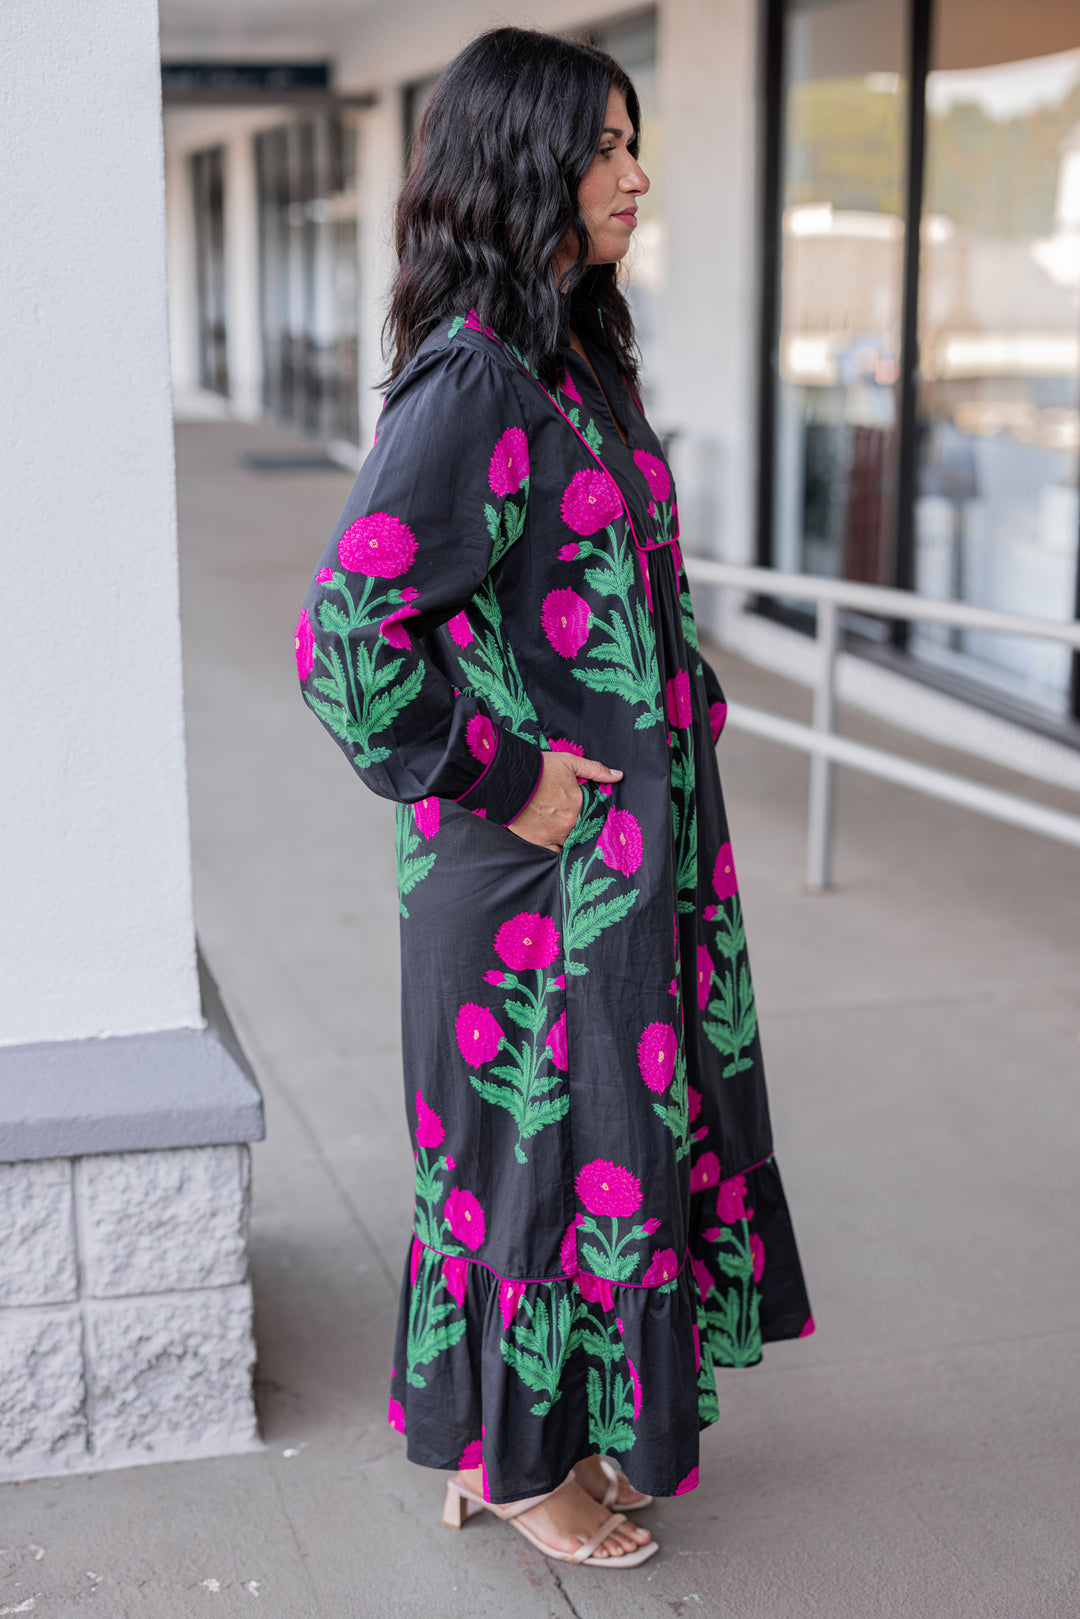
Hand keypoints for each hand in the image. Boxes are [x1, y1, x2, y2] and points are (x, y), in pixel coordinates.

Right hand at [506, 752, 622, 851]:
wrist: (506, 779)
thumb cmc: (538, 769)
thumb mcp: (569, 762)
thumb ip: (595, 770)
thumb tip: (619, 776)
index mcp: (579, 803)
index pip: (594, 813)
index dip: (591, 811)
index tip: (587, 809)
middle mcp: (569, 822)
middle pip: (583, 827)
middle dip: (581, 823)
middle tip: (572, 816)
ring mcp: (555, 834)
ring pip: (571, 840)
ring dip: (570, 835)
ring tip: (563, 826)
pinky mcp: (540, 841)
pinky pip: (556, 851)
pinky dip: (558, 846)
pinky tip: (556, 838)